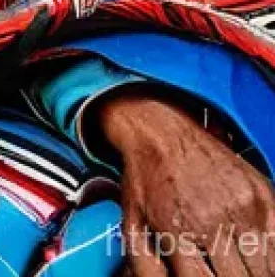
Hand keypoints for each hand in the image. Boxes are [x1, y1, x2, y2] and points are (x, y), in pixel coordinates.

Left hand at [97, 91, 274, 275]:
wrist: (160, 131)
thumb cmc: (146, 180)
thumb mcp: (133, 224)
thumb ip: (147, 268)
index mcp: (178, 231)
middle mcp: (214, 219)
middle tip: (224, 273)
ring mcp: (242, 206)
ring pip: (266, 269)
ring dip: (256, 274)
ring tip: (238, 268)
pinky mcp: (261, 195)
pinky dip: (272, 258)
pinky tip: (257, 259)